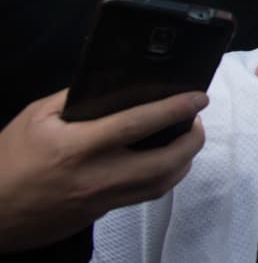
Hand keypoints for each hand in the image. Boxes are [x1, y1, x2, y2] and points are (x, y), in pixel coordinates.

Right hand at [0, 89, 205, 252]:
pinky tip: (164, 162)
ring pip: (161, 185)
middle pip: (164, 163)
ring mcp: (101, 200)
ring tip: (186, 138)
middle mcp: (96, 177)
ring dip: (183, 161)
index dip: (174, 109)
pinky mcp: (100, 214)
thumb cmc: (8, 161)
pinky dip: (163, 177)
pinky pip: (143, 196)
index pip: (138, 125)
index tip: (198, 97)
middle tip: (196, 119)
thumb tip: (111, 85)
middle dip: (192, 140)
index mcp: (78, 147)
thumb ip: (75, 98)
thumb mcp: (35, 118)